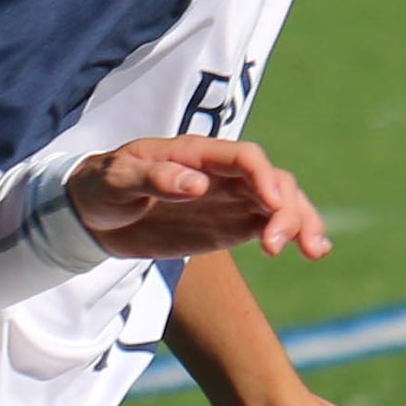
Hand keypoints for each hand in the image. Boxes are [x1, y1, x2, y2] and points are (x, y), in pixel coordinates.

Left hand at [68, 135, 327, 262]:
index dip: (263, 176)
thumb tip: (196, 183)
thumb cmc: (102, 187)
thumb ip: (154, 178)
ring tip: (312, 252)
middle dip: (288, 208)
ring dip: (302, 222)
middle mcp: (223, 173)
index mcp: (197, 153)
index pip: (244, 157)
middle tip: (276, 244)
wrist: (93, 215)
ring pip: (282, 202)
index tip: (272, 203)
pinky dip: (295, 235)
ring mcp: (232, 199)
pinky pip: (272, 225)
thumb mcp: (117, 180)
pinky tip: (312, 251)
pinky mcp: (232, 225)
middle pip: (273, 181)